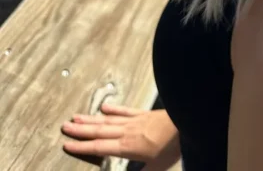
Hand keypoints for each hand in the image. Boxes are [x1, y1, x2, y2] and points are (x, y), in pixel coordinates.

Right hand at [61, 102, 180, 170]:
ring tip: (76, 117)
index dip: (82, 147)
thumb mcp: (157, 169)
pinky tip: (105, 107)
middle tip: (65, 126)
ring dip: (92, 119)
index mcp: (128, 147)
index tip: (66, 144)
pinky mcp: (145, 114)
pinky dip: (114, 109)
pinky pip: (126, 111)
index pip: (100, 147)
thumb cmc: (174, 147)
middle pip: (100, 131)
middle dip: (81, 130)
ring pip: (109, 120)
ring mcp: (136, 121)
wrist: (188, 121)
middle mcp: (128, 132)